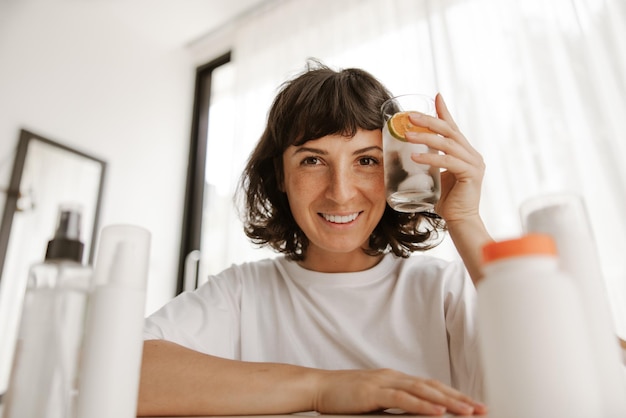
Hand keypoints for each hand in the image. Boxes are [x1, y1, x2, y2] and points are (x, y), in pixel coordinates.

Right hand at [312, 368, 486, 414]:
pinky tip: (438, 411)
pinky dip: (422, 405)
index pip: (430, 386)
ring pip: (423, 390)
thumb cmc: (343, 396)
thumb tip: (416, 413)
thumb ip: (394, 404)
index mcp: (395, 379)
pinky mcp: (374, 392)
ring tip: (468, 411)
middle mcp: (393, 377)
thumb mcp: (374, 399)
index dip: (453, 395)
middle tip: (481, 408)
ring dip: (448, 401)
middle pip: (433, 386)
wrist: (318, 387)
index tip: (472, 405)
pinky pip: (403, 399)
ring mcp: (384, 382)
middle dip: (459, 398)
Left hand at [404, 93, 484, 223]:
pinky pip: (448, 162)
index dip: (444, 112)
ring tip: (406, 135)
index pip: (453, 128)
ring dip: (425, 137)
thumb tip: (409, 155)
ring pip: (448, 144)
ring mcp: (474, 163)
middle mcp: (472, 154)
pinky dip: (430, 158)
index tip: (435, 96)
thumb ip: (430, 164)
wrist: (460, 221)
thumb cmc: (447, 201)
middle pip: (449, 131)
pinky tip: (415, 156)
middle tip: (410, 116)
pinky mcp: (471, 174)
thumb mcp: (436, 177)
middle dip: (428, 121)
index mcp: (465, 153)